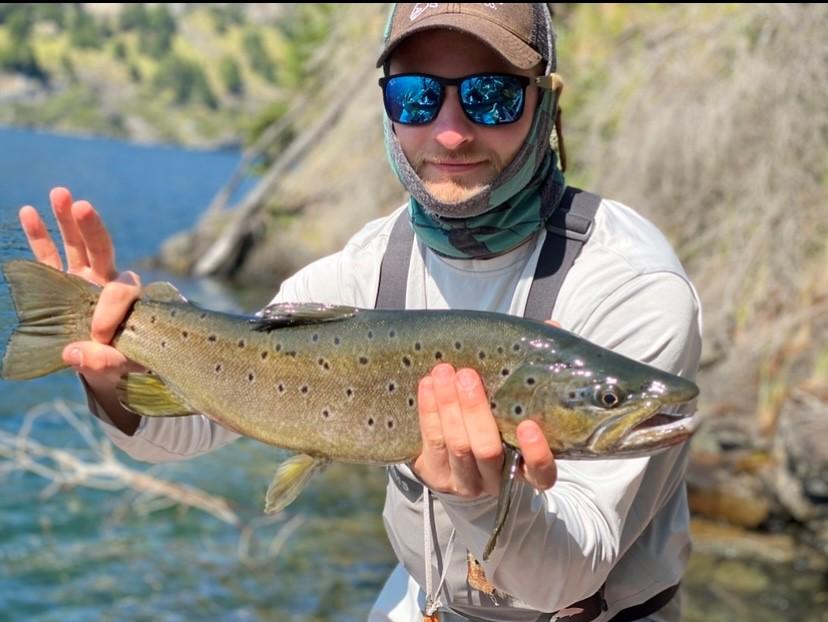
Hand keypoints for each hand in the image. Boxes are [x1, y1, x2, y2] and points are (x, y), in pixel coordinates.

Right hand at [19, 187, 143, 387]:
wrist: (107, 360)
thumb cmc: (121, 359)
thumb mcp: (121, 366)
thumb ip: (104, 361)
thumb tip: (73, 353)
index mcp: (131, 300)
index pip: (121, 291)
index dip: (110, 310)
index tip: (98, 336)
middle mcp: (108, 283)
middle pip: (103, 250)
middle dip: (93, 229)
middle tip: (83, 206)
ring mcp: (85, 279)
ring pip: (77, 245)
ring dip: (67, 220)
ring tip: (59, 193)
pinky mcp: (64, 281)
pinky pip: (50, 256)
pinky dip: (40, 236)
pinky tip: (28, 211)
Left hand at [412, 361, 557, 498]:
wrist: (455, 467)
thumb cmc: (495, 430)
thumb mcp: (513, 418)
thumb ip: (523, 390)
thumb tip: (543, 336)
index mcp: (525, 471)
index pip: (541, 472)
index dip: (536, 453)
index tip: (528, 426)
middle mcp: (495, 480)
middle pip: (487, 450)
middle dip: (475, 411)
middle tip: (468, 377)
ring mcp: (464, 481)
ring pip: (456, 444)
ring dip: (448, 405)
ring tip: (444, 374)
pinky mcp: (435, 475)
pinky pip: (431, 441)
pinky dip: (429, 410)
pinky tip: (428, 385)